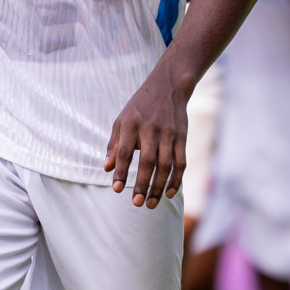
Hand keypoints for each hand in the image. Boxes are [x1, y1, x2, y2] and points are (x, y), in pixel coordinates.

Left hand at [104, 68, 187, 208]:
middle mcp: (150, 129)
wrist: (167, 86)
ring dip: (159, 187)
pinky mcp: (182, 137)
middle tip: (136, 203)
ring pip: (165, 165)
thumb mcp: (121, 120)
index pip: (124, 152)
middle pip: (147, 161)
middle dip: (142, 184)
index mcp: (131, 124)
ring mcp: (168, 134)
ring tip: (151, 204)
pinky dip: (176, 179)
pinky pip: (181, 162)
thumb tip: (107, 168)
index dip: (120, 171)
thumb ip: (114, 144)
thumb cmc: (139, 107)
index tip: (117, 190)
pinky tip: (169, 193)